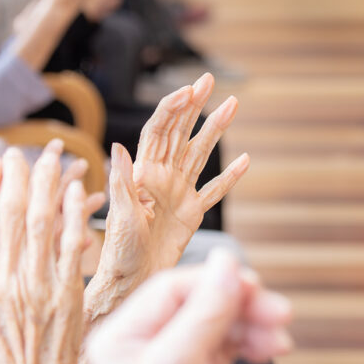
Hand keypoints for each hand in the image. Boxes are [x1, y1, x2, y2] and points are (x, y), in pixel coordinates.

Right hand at [0, 141, 88, 363]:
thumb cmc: (3, 346)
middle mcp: (2, 279)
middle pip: (8, 212)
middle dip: (15, 175)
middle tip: (21, 154)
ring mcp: (35, 284)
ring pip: (40, 219)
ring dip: (46, 183)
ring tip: (50, 159)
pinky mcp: (66, 290)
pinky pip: (70, 242)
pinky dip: (73, 212)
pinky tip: (77, 190)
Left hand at [87, 250, 293, 363]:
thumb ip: (203, 312)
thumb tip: (226, 264)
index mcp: (121, 337)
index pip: (171, 289)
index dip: (214, 283)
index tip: (250, 283)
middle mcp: (143, 345)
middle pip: (199, 301)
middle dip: (241, 304)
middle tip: (277, 310)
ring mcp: (172, 360)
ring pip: (220, 319)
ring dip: (253, 322)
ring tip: (280, 337)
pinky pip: (231, 340)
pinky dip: (253, 339)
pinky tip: (272, 347)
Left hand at [88, 74, 250, 319]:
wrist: (130, 284)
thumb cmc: (118, 253)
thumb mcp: (120, 217)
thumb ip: (122, 182)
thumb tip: (119, 146)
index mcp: (142, 174)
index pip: (159, 132)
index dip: (172, 109)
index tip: (189, 90)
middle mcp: (161, 178)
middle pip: (180, 133)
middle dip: (194, 105)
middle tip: (209, 79)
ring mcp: (178, 195)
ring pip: (200, 154)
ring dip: (215, 130)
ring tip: (232, 104)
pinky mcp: (191, 215)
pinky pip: (214, 191)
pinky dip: (229, 177)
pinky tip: (246, 161)